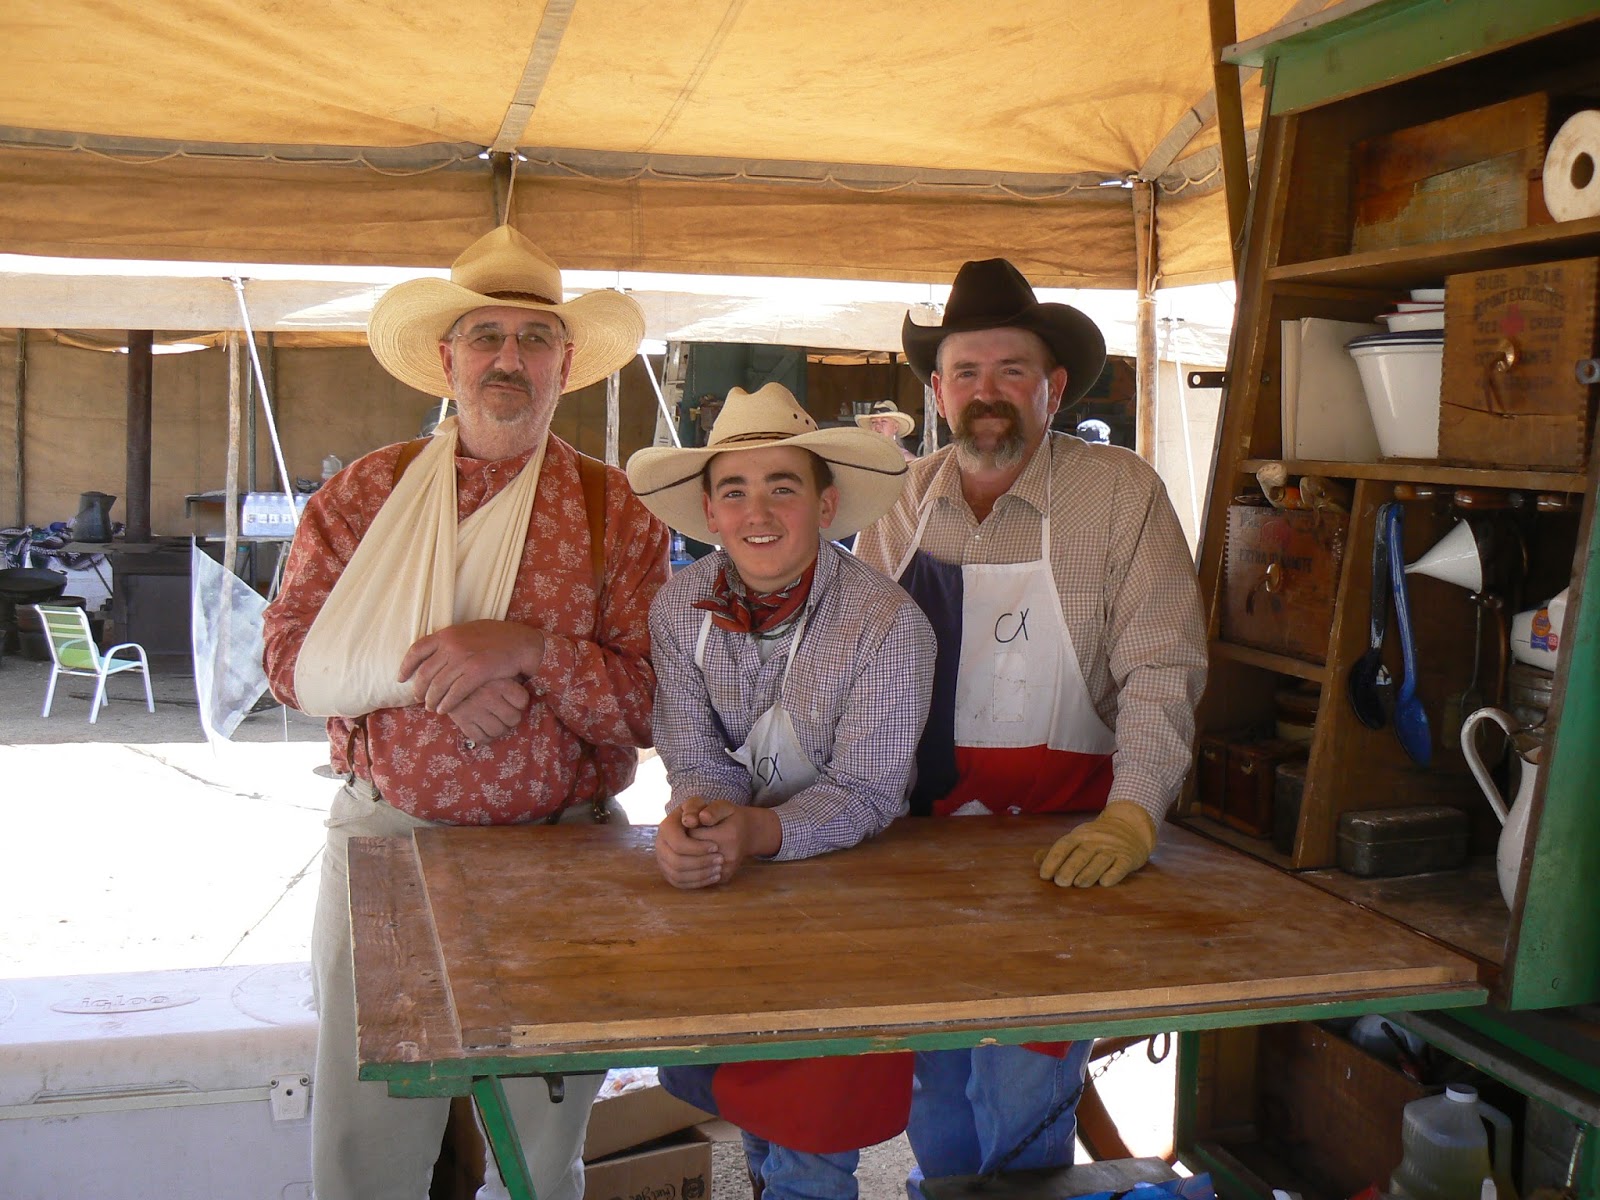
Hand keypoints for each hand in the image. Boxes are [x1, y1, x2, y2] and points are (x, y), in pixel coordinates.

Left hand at [398, 620, 543, 713]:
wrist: (521, 643)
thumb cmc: (496, 637)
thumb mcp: (468, 631)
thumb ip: (450, 640)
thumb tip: (434, 651)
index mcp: (447, 633)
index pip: (416, 650)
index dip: (405, 666)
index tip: (400, 678)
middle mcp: (452, 645)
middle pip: (425, 672)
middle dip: (418, 689)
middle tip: (418, 699)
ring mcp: (464, 659)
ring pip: (438, 686)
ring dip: (431, 700)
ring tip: (431, 708)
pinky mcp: (477, 673)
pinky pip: (455, 693)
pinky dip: (447, 704)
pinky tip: (444, 710)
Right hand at [441, 677, 529, 743]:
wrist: (445, 675)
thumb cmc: (479, 674)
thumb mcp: (498, 669)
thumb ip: (515, 675)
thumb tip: (532, 685)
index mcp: (499, 680)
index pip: (522, 701)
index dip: (519, 702)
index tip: (511, 699)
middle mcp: (488, 695)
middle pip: (513, 718)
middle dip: (510, 717)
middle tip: (502, 712)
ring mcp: (474, 709)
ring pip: (499, 731)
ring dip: (498, 728)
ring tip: (493, 719)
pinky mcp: (461, 720)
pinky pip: (482, 738)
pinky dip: (485, 737)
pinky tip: (483, 727)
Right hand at [655, 798, 725, 889]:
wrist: (698, 823)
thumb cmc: (701, 811)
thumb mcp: (701, 803)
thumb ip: (696, 808)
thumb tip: (691, 820)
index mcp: (666, 827)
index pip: (678, 844)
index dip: (698, 848)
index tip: (716, 847)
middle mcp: (660, 845)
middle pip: (677, 862)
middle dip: (701, 863)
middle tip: (721, 860)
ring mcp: (662, 860)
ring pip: (678, 875)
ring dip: (700, 875)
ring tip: (719, 869)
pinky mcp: (668, 871)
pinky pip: (679, 883)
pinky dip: (697, 883)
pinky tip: (713, 877)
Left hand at [683, 799, 780, 883]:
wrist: (749, 834)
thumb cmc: (732, 818)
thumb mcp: (724, 807)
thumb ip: (712, 810)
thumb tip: (700, 818)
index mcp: (728, 836)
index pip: (692, 834)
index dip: (688, 828)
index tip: (693, 824)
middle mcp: (729, 856)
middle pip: (692, 852)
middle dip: (687, 842)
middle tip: (693, 834)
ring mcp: (727, 869)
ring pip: (694, 867)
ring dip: (689, 856)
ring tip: (696, 844)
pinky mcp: (724, 878)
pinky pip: (700, 875)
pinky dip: (696, 867)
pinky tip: (701, 856)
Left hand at [1036, 802, 1157, 887]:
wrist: (1131, 826)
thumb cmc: (1097, 838)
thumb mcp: (1078, 838)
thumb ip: (1058, 851)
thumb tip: (1036, 860)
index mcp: (1080, 835)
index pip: (1064, 845)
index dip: (1053, 860)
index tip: (1044, 875)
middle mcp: (1096, 840)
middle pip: (1081, 854)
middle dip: (1070, 868)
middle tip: (1060, 882)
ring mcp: (1113, 848)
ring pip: (1100, 860)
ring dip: (1089, 873)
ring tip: (1079, 884)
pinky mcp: (1128, 858)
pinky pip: (1120, 866)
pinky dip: (1113, 874)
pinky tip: (1105, 883)